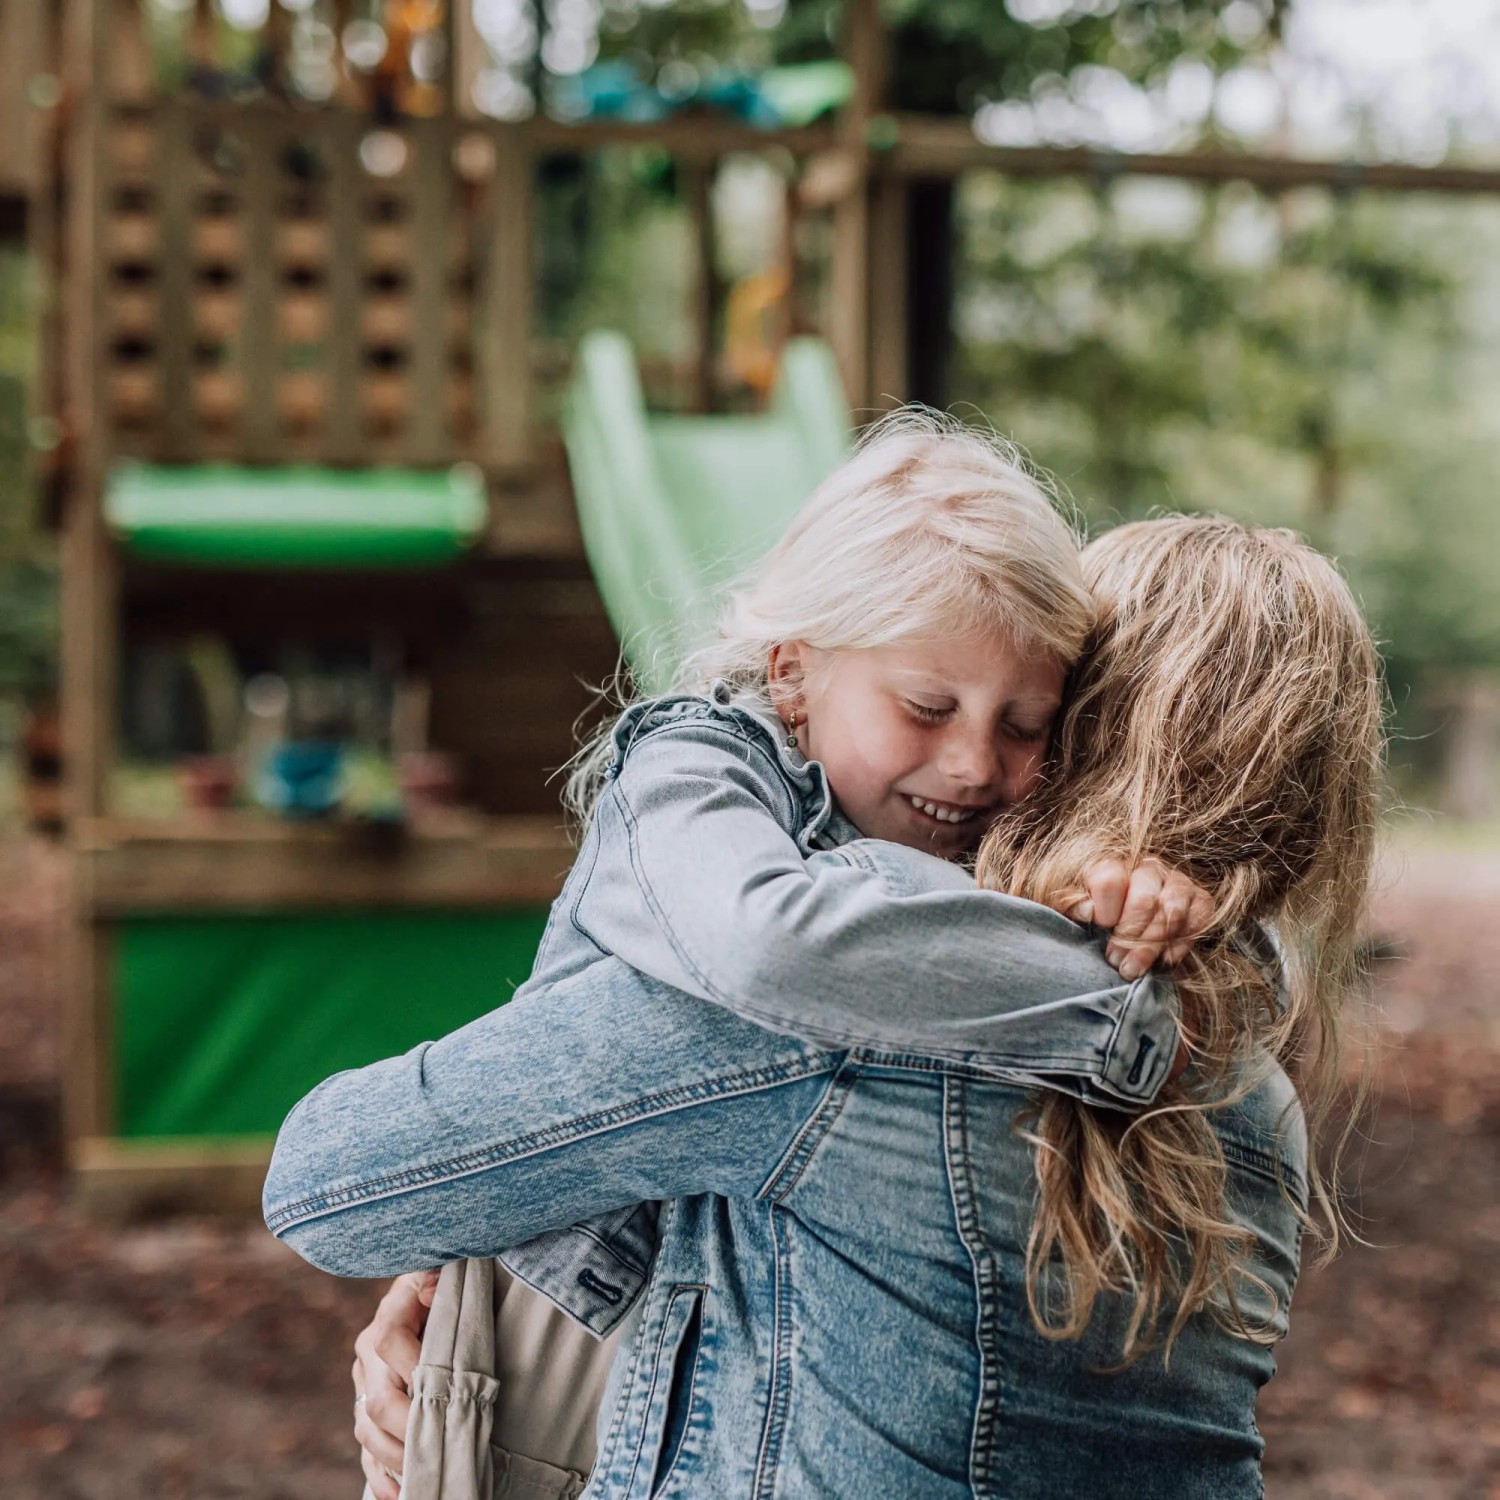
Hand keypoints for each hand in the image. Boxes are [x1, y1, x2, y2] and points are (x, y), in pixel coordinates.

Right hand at [352, 1271, 437, 1499]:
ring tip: (426, 1472)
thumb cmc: (447, 1286)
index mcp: (388, 1316)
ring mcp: (365, 1388)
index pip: (389, 1341)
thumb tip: (430, 1289)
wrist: (430, 1301)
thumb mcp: (445, 1270)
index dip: (414, 1364)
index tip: (443, 1384)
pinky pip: (367, 1452)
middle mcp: (369, 1356)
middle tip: (439, 1441)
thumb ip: (437, 1275)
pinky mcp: (367, 1414)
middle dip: (409, 1426)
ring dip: (397, 1457)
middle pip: (379, 1399)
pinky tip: (401, 1494)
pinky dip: (382, 1478)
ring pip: (369, 1431)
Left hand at [1066, 857, 1214, 980]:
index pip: (1111, 879)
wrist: (1130, 934)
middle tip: (1115, 960)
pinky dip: (1179, 945)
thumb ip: (1072, 905)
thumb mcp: (1073, 910)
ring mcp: (1178, 882)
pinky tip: (1163, 960)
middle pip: (1144, 900)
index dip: (1106, 909)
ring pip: (1171, 913)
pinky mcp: (1201, 901)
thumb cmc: (1098, 920)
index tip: (1101, 928)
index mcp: (1114, 864)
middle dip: (1128, 936)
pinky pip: (1197, 922)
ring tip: (1132, 968)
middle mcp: (1148, 868)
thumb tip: (1086, 910)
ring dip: (1150, 946)